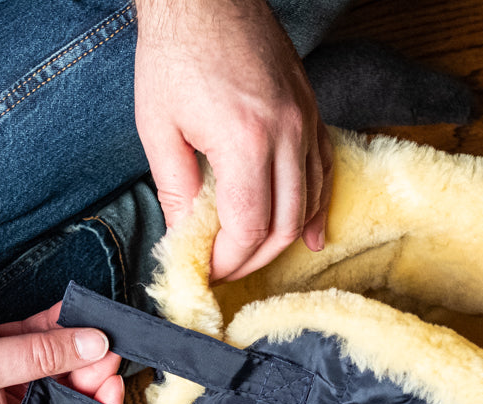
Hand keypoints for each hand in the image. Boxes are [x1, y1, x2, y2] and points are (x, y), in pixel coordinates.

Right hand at [0, 297, 122, 403]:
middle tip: (108, 345)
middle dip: (92, 378)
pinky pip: (31, 340)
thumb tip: (96, 345)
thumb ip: (42, 355)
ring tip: (97, 324)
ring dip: (76, 348)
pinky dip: (53, 326)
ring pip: (52, 368)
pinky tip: (72, 309)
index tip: (112, 385)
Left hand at [134, 0, 331, 281]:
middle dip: (254, 258)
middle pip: (284, 224)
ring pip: (309, 201)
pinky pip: (324, 168)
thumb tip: (184, 238)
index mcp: (244, 142)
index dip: (228, 260)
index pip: (247, 228)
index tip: (208, 271)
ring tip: (256, 257)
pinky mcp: (310, 109)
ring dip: (284, 238)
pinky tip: (311, 234)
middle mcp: (285, 134)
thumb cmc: (175, 53)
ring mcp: (304, 120)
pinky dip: (318, 205)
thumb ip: (175, 190)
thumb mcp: (158, 127)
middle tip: (226, 269)